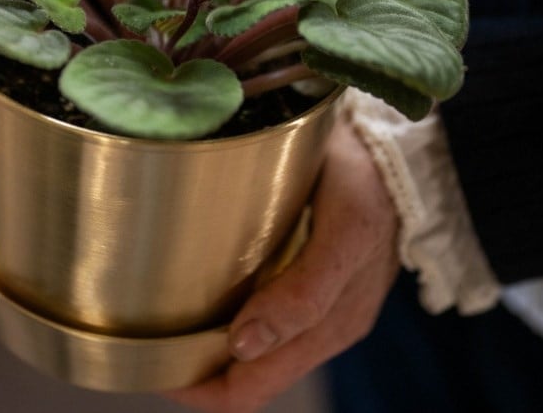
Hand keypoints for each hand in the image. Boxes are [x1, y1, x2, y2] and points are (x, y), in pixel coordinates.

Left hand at [164, 115, 400, 412]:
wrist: (396, 152)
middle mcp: (324, 328)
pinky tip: (206, 295)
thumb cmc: (366, 184)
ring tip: (166, 320)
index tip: (152, 363)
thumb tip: (244, 347)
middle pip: (249, 380)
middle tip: (146, 341)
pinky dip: (231, 323)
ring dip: (211, 350)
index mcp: (329, 325)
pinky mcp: (318, 288)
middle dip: (196, 371)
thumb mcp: (342, 233)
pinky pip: (269, 323)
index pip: (250, 389)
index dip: (200, 389)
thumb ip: (303, 295)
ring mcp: (322, 310)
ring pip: (256, 355)